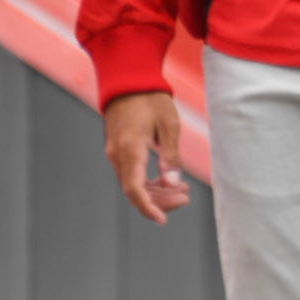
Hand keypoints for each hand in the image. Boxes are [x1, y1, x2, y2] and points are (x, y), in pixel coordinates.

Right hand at [103, 90, 190, 223]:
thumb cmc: (150, 98)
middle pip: (135, 191)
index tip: (162, 220)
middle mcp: (117, 154)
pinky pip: (131, 174)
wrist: (128, 79)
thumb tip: (173, 183)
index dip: (148, 208)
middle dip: (160, 201)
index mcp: (129, 149)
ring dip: (156, 192)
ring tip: (182, 190)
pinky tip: (167, 181)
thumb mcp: (169, 124)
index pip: (134, 189)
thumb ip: (170, 156)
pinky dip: (148, 181)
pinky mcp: (118, 150)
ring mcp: (115, 152)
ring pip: (132, 184)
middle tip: (185, 198)